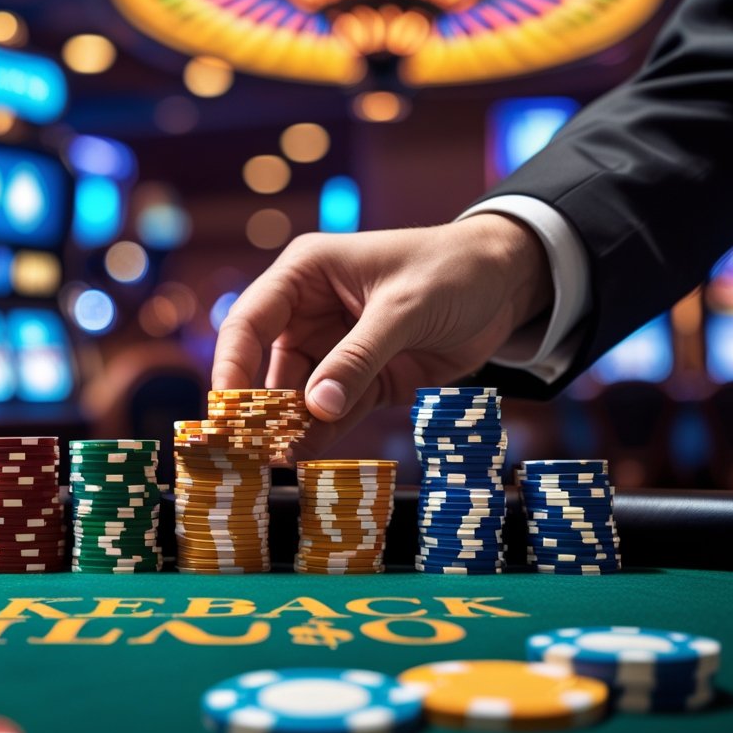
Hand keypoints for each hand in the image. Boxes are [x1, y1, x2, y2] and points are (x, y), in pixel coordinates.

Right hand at [211, 214, 552, 457]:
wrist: (508, 284)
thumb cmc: (451, 271)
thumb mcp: (403, 309)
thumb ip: (358, 358)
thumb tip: (314, 409)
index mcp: (306, 274)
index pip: (250, 321)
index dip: (232, 364)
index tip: (224, 408)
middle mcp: (309, 312)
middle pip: (266, 365)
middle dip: (255, 408)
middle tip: (244, 449)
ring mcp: (335, 349)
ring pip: (296, 396)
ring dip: (286, 428)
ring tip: (273, 462)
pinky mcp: (363, 380)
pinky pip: (332, 413)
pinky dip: (319, 437)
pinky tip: (304, 460)